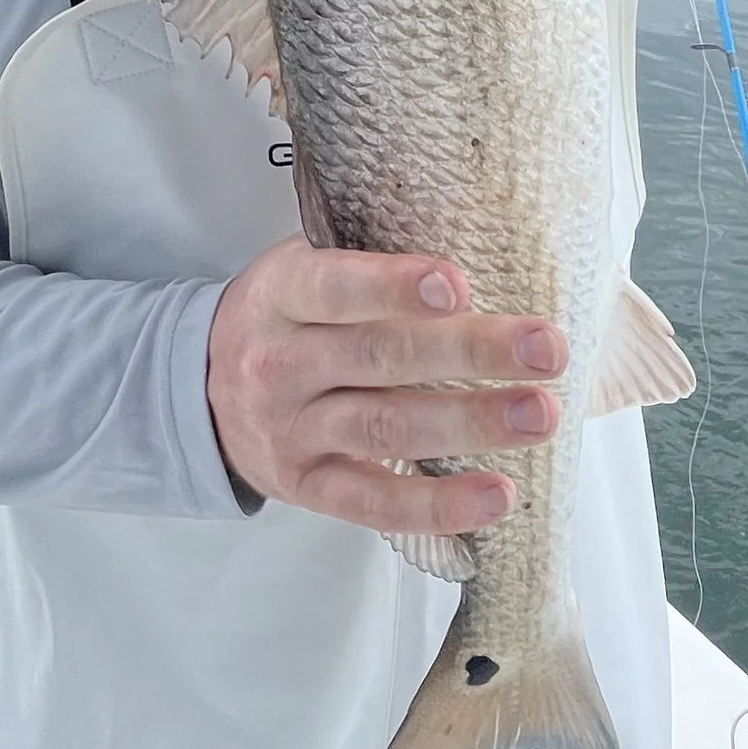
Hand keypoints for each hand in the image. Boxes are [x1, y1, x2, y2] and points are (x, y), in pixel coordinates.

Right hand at [206, 239, 564, 532]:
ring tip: (541, 415)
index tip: (460, 285)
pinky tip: (496, 496)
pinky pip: (373, 502)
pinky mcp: (305, 487)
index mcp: (283, 293)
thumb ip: (371, 260)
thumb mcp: (306, 267)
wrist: (199, 386)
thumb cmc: (290, 314)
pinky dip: (436, 504)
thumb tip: (488, 244)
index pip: (336, 287)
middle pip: (380, 357)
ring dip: (470, 424)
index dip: (395, 286)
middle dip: (470, 353)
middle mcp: (280, 363)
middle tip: (548, 348)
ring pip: (385, 429)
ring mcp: (290, 430)